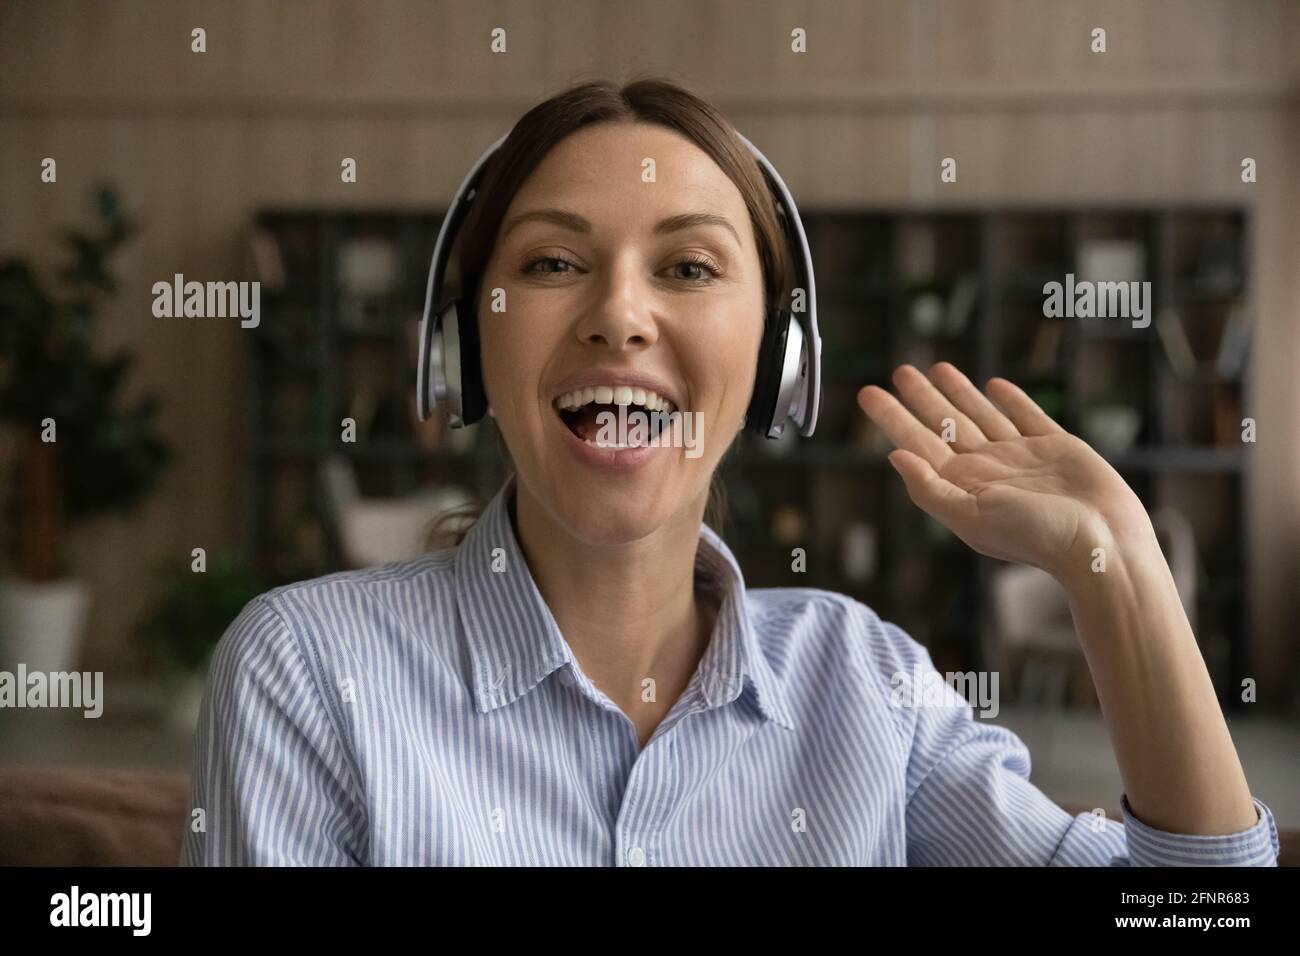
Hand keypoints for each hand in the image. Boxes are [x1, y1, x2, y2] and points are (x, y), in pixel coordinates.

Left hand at [857, 363, 1156, 585]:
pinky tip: (994, 386)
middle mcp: (987, 469)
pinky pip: (1027, 416)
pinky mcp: (1056, 448)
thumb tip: (894, 457)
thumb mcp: (972, 517)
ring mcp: (1021, 457)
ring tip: (938, 368)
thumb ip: (930, 488)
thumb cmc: (1036, 537)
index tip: (868, 392)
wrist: (1101, 543)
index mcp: (963, 485)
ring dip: (959, 392)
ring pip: (981, 415)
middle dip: (922, 398)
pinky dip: (1010, 400)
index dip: (893, 417)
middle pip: (945, 424)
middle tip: (901, 371)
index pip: (918, 443)